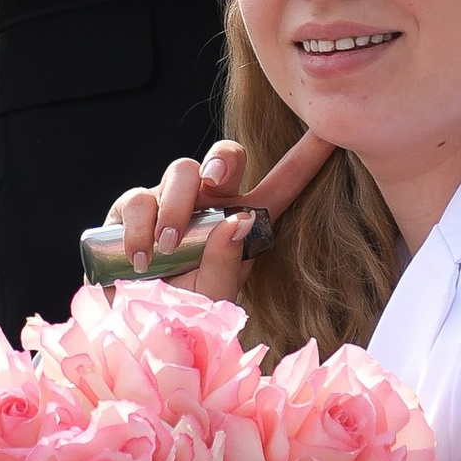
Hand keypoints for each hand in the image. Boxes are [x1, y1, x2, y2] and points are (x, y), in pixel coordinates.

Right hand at [94, 129, 340, 292]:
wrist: (135, 328)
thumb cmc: (183, 313)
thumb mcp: (213, 296)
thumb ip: (227, 263)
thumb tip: (237, 221)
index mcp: (240, 220)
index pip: (280, 183)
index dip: (306, 157)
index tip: (330, 131)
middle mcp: (207, 203)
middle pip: (225, 154)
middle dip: (222, 159)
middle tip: (214, 182)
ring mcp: (169, 201)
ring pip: (178, 171)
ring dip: (174, 207)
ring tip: (166, 248)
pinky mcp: (131, 210)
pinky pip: (137, 199)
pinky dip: (139, 227)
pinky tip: (140, 257)